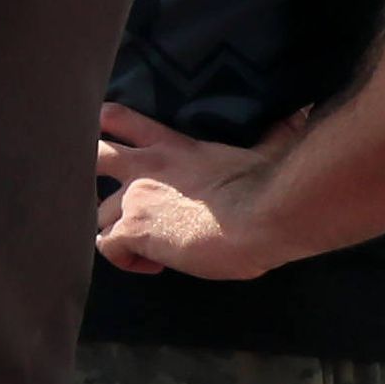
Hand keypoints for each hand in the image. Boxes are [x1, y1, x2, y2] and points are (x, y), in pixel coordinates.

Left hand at [93, 104, 292, 278]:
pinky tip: (152, 266)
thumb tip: (298, 117)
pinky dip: (124, 260)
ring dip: (115, 232)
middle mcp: (146, 167)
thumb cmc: (270, 185)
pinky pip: (107, 247)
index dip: (105, 125)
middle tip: (109, 199)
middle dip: (86, 172)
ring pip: (97, 214)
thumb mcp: (263, 150)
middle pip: (93, 156)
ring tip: (145, 248)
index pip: (123, 119)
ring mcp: (135, 197)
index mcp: (174, 146)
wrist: (262, 214)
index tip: (105, 136)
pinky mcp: (133, 229)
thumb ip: (270, 134)